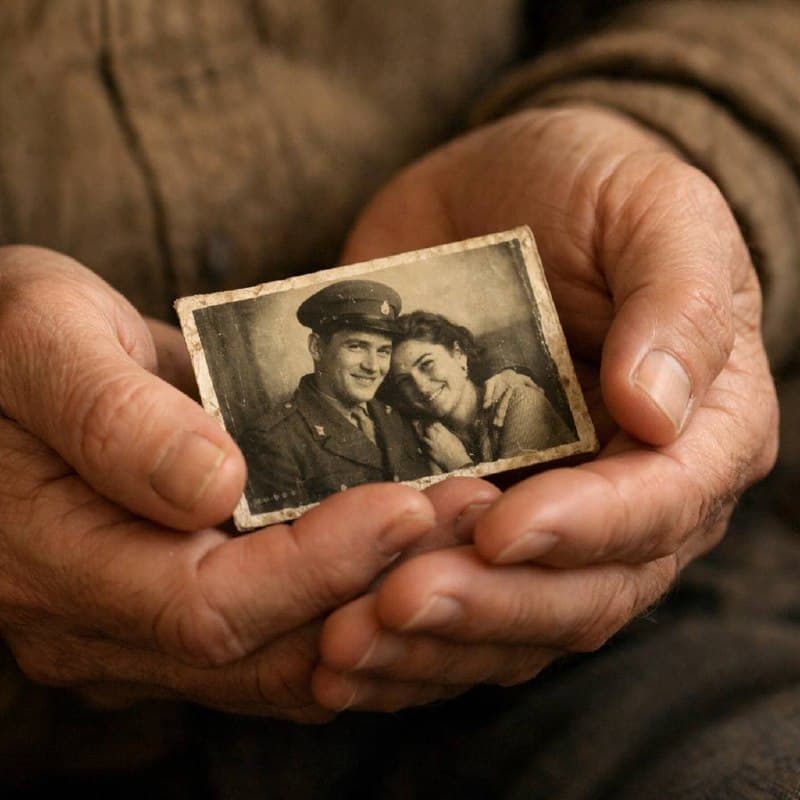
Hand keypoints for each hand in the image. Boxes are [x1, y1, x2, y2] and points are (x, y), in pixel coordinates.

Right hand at [0, 246, 446, 719]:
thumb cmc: (1, 343)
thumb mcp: (41, 342)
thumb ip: (112, 416)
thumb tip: (213, 485)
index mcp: (61, 565)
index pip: (212, 607)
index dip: (318, 565)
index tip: (409, 503)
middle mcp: (106, 627)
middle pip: (268, 649)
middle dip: (381, 586)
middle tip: (472, 515)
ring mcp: (145, 631)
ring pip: (289, 659)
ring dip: (388, 601)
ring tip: (468, 529)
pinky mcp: (184, 608)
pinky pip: (287, 637)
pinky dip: (362, 605)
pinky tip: (424, 555)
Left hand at [311, 107, 777, 709]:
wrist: (503, 194)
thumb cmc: (591, 188)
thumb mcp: (653, 211)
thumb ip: (678, 302)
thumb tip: (659, 415)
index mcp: (701, 430)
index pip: (660, 508)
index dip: (585, 530)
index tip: (500, 530)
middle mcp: (636, 495)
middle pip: (585, 592)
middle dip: (491, 607)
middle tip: (393, 605)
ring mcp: (554, 517)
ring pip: (514, 619)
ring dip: (433, 644)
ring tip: (347, 640)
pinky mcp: (478, 519)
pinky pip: (454, 598)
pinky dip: (403, 634)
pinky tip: (337, 643)